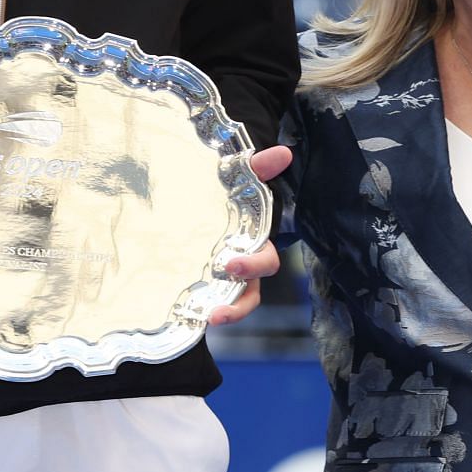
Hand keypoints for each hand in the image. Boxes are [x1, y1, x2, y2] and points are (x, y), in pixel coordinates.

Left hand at [209, 145, 292, 326]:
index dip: (255, 264)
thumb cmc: (222, 194)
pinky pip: (213, 309)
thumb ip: (258, 168)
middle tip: (222, 285)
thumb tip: (284, 153)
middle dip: (242, 293)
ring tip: (212, 317)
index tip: (232, 262)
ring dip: (231, 312)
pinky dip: (207, 317)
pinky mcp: (206, 291)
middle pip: (253, 288)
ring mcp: (225, 281)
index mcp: (253, 242)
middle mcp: (243, 266)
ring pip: (238, 303)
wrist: (188, 206)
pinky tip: (194, 318)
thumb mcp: (237, 179)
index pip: (266, 258)